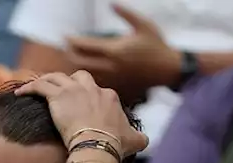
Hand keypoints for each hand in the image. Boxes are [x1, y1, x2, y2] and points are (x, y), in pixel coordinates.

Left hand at [16, 70, 148, 156]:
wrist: (98, 144)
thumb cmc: (115, 144)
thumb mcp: (135, 140)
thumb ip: (140, 137)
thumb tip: (145, 139)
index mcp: (109, 97)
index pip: (98, 91)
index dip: (88, 97)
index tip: (80, 107)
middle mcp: (92, 88)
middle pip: (79, 77)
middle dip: (70, 82)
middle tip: (60, 93)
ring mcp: (74, 90)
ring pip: (57, 77)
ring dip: (46, 81)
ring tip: (35, 88)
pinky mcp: (58, 96)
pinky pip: (39, 85)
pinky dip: (29, 87)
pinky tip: (20, 93)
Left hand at [64, 4, 180, 101]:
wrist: (168, 69)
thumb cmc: (157, 46)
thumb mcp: (144, 25)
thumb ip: (126, 14)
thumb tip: (112, 4)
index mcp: (115, 50)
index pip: (86, 45)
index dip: (72, 40)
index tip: (65, 36)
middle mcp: (111, 65)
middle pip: (80, 62)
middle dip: (70, 53)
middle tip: (66, 47)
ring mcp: (112, 77)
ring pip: (85, 74)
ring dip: (76, 65)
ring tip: (72, 57)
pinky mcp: (116, 85)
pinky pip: (95, 81)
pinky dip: (87, 75)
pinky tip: (84, 69)